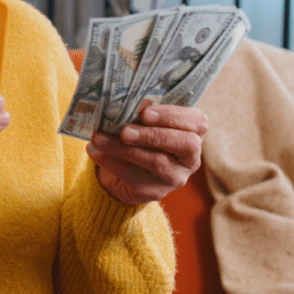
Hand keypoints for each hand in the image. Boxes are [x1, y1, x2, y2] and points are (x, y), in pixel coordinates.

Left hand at [86, 104, 206, 204]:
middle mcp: (190, 157)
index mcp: (193, 133)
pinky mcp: (156, 192)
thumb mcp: (140, 122)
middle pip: (186, 144)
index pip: (198, 122)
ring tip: (99, 138)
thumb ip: (141, 113)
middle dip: (154, 135)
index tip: (145, 113)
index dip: (173, 116)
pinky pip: (135, 177)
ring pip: (157, 162)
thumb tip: (129, 101)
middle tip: (125, 131)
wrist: (121, 172)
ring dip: (125, 149)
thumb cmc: (136, 136)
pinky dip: (112, 162)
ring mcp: (175, 177)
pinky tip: (95, 152)